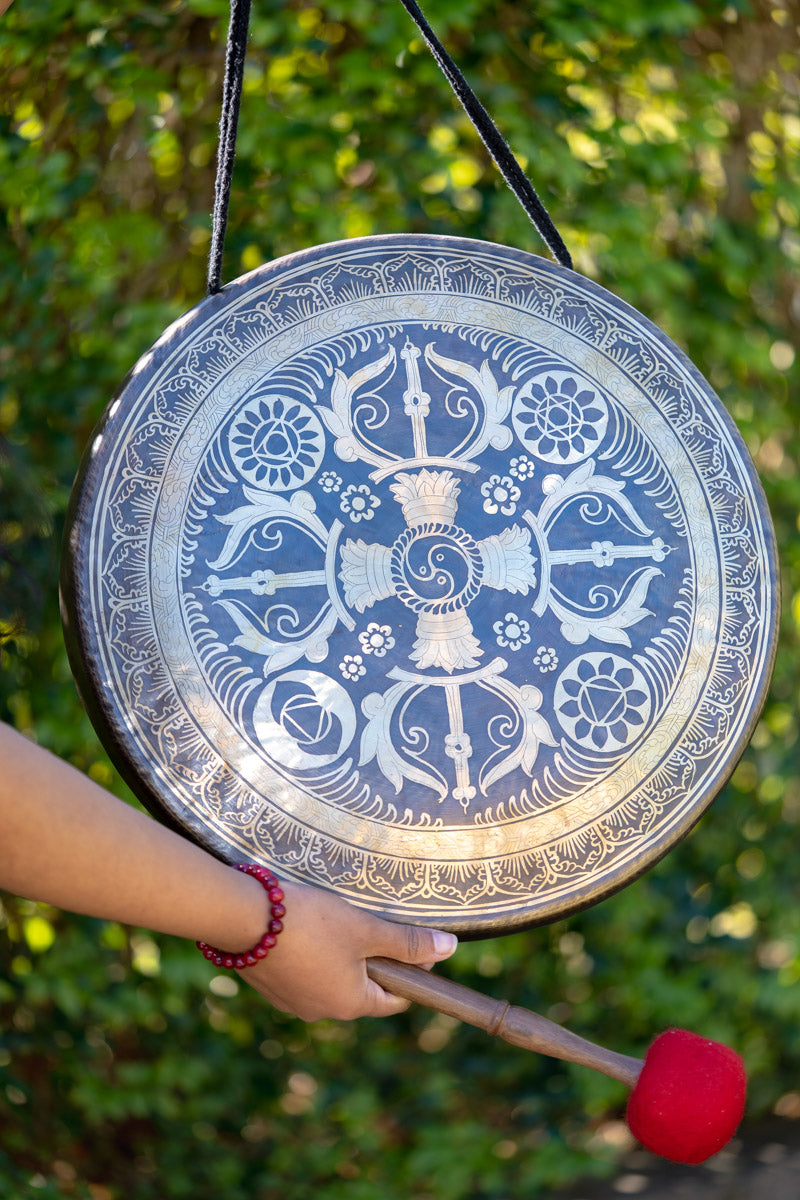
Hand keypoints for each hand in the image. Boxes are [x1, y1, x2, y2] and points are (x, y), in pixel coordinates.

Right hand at [238, 879, 457, 1021]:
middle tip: (371, 923)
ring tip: (337, 921)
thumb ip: (407, 942)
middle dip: (373, 959)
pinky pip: (305, 974)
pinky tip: (308, 927)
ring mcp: (292, 1002)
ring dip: (342, 956)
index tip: (413, 942)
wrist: (242, 917)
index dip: (410, 971)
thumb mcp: (366, 929)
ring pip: (332, 980)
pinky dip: (313, 955)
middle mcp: (321, 1012)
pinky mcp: (271, 986)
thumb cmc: (311, 923)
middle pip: (363, 989)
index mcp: (350, 1004)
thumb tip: (450, 949)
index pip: (395, 999)